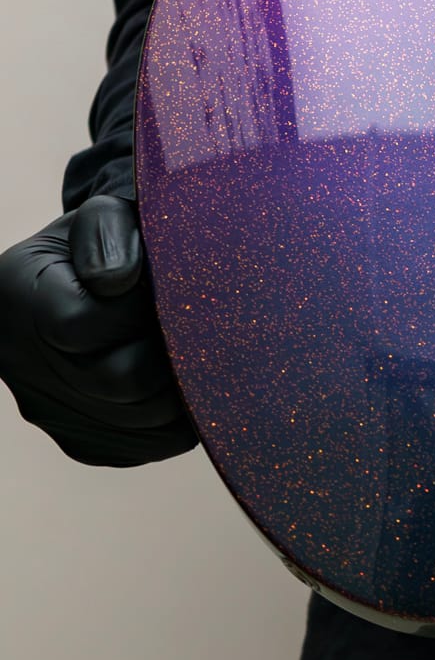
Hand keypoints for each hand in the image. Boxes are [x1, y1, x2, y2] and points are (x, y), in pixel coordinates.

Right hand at [0, 195, 195, 465]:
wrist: (93, 282)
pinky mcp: (85, 442)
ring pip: (145, 420)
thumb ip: (109, 230)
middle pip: (120, 383)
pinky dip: (183, 416)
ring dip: (185, 385)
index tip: (158, 289)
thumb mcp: (106, 216)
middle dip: (171, 351)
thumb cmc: (111, 243)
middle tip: (191, 324)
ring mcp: (51, 411)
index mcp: (18, 298)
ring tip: (192, 347)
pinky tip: (188, 377)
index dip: (136, 310)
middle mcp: (20, 363)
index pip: (82, 324)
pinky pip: (152, 443)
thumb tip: (117, 281)